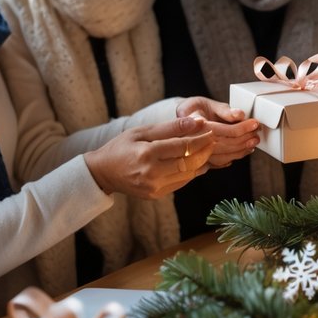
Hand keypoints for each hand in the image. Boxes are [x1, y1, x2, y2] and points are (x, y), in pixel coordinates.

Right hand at [84, 117, 214, 198]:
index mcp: (147, 154)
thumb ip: (171, 127)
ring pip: (188, 174)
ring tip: (207, 149)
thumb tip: (197, 122)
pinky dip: (191, 171)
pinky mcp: (156, 195)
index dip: (200, 138)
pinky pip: (181, 182)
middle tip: (213, 139)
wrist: (103, 172)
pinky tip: (196, 161)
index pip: (183, 146)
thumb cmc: (122, 147)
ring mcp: (154, 187)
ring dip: (202, 161)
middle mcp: (151, 173)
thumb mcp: (142, 131)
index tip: (211, 130)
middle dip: (205, 150)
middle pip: (189, 161)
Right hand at [176, 96, 259, 167]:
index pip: (224, 130)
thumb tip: (240, 114)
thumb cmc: (196, 108)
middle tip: (257, 133)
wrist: (181, 119)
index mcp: (196, 126)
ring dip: (241, 150)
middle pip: (225, 145)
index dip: (242, 128)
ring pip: (223, 157)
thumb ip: (225, 110)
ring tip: (254, 142)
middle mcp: (194, 142)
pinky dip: (234, 156)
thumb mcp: (208, 104)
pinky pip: (219, 162)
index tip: (255, 123)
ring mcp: (196, 153)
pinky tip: (244, 150)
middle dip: (244, 140)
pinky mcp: (199, 160)